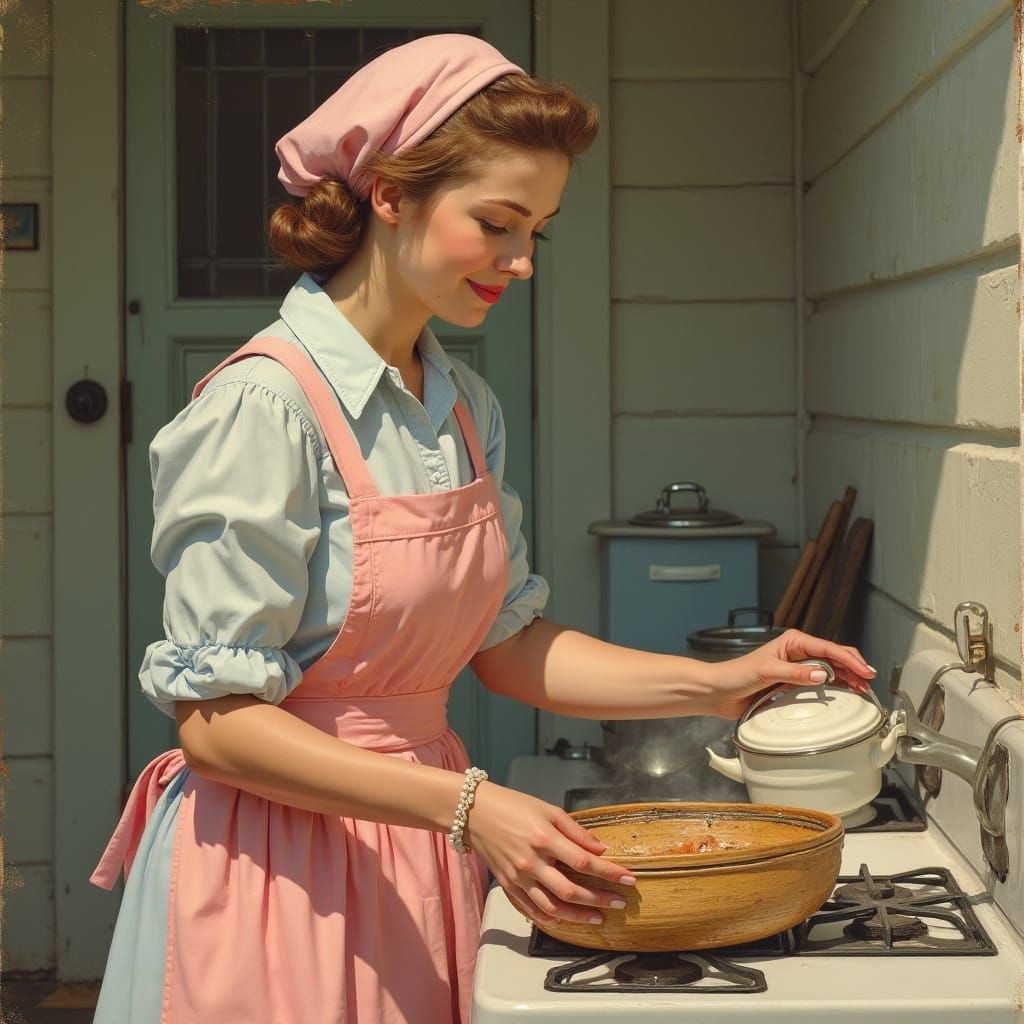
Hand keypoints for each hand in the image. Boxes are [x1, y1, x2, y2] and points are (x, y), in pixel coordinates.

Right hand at [465, 782, 635, 925]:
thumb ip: (576, 831)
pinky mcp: (508, 884)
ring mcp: (518, 876)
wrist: (475, 812)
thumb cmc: (513, 806)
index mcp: (544, 838)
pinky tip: (563, 920)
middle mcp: (532, 861)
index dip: (609, 872)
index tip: (627, 878)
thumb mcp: (548, 809)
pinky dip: (548, 918)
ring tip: (597, 918)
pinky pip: (530, 909)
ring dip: (578, 916)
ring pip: (552, 906)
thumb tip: (600, 848)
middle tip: (619, 903)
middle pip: (571, 889)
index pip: (584, 861)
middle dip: (599, 898)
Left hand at [703, 628, 875, 719]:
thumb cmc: (736, 674)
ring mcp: (797, 668)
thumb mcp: (766, 671)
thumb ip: (794, 673)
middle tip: (869, 681)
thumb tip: (822, 673)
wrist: (719, 691)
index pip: (828, 648)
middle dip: (854, 667)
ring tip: (863, 688)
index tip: (865, 671)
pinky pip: (820, 683)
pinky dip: (835, 687)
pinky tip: (844, 693)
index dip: (849, 659)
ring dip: (847, 677)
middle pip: (834, 657)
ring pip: (830, 670)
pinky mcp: (793, 683)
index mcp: (792, 642)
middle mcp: (797, 653)